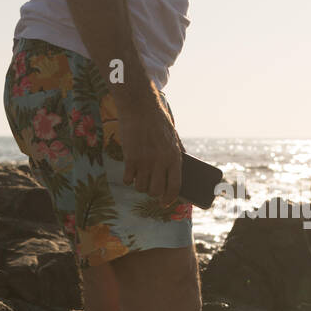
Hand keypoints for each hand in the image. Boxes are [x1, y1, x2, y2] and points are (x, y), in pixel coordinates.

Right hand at [114, 89, 181, 204]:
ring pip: (141, 187)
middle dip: (153, 193)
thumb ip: (177, 154)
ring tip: (140, 179)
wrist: (140, 107)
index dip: (170, 198)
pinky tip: (130, 173)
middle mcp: (160, 161)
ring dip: (140, 186)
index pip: (175, 186)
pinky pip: (128, 179)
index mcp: (174, 157)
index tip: (165, 203)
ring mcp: (144, 161)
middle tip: (151, 188)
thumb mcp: (173, 137)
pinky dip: (128, 179)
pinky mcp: (130, 158)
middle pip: (156, 191)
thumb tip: (183, 171)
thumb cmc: (158, 122)